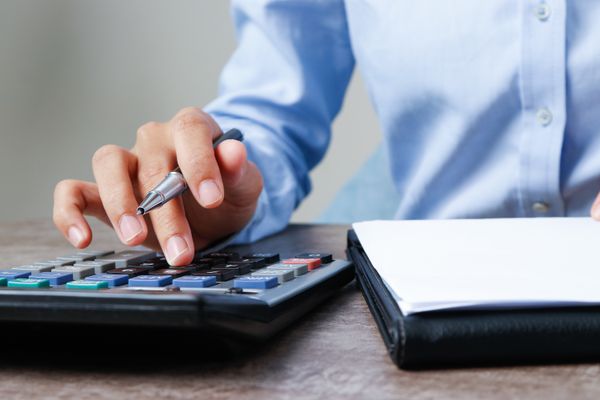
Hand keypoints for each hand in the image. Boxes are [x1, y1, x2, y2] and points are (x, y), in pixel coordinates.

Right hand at [53, 107, 262, 264]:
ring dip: (121, 204)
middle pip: (152, 163)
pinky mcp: (102, 191)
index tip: (211, 199)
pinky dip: (69, 212)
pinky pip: (74, 191)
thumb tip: (234, 153)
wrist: (213, 210)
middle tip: (182, 250)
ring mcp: (126, 162)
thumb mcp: (244, 184)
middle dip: (168, 212)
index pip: (190, 130)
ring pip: (107, 163)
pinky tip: (82, 239)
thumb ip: (238, 170)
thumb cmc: (227, 191)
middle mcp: (155, 140)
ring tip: (135, 239)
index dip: (199, 162)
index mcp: (191, 129)